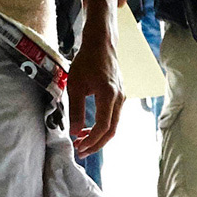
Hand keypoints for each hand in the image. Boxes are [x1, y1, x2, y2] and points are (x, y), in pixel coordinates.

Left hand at [67, 18, 121, 157]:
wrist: (101, 44)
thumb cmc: (87, 61)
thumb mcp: (75, 85)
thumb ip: (76, 110)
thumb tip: (75, 132)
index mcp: (108, 95)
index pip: (103, 126)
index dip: (92, 140)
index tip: (79, 147)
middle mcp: (119, 98)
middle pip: (111, 130)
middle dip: (96, 144)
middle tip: (81, 152)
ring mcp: (121, 97)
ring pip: (113, 125)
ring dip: (98, 136)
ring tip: (82, 141)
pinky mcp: (119, 96)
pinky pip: (113, 117)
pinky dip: (102, 127)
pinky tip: (89, 128)